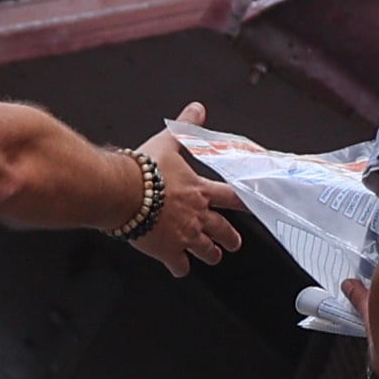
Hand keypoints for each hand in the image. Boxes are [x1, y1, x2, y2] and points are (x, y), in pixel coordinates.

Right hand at [131, 101, 249, 277]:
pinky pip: (179, 265)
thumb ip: (186, 127)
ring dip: (210, 254)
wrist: (121, 192)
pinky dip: (180, 268)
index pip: (233, 198)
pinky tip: (179, 269)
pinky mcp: (167, 250)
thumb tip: (197, 108)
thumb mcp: (168, 142)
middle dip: (230, 238)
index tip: (256, 208)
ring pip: (205, 250)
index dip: (246, 203)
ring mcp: (184, 235)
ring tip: (213, 256)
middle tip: (234, 243)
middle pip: (223, 230)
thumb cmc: (142, 170)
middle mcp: (197, 215)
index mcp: (200, 191)